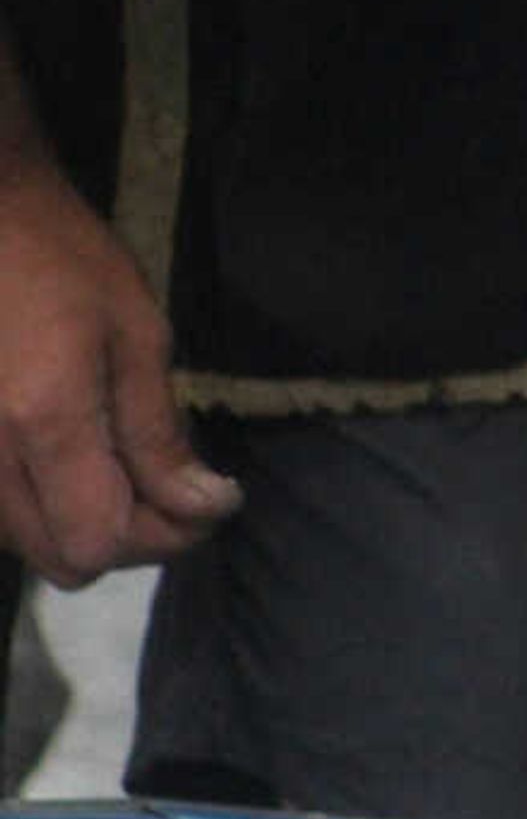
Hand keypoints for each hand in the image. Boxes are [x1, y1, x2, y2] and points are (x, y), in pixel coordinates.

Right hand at [0, 157, 237, 585]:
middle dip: (131, 537)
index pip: (97, 543)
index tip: (208, 499)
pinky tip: (76, 457)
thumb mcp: (136, 332)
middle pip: (61, 559)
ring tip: (128, 465)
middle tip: (177, 488)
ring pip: (27, 545)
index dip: (163, 536)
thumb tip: (203, 507)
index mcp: (43, 421)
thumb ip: (159, 431)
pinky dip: (44, 505)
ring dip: (85, 523)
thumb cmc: (61, 259)